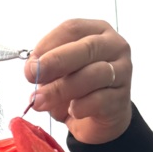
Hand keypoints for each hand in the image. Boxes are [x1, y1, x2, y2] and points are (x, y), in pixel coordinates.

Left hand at [24, 19, 131, 144]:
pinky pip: (100, 100)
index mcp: (97, 32)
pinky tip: (71, 111)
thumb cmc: (78, 92)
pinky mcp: (121, 99)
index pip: (73, 29)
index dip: (49, 44)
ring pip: (93, 74)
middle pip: (86, 48)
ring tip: (40, 101)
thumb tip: (32, 70)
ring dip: (62, 89)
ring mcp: (122, 72)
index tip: (30, 63)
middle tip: (32, 74)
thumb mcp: (58, 77)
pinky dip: (81, 106)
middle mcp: (114, 47)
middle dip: (56, 62)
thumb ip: (48, 70)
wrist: (99, 122)